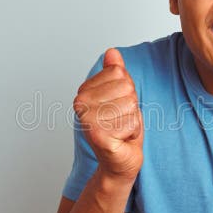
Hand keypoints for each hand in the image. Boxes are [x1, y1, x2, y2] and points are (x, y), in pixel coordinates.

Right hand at [73, 48, 143, 182]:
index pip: (119, 73)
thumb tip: (112, 52)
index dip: (127, 91)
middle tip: (120, 120)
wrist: (119, 161)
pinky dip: (132, 132)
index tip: (117, 105)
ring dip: (132, 120)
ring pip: (130, 105)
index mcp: (84, 91)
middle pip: (126, 88)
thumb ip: (115, 73)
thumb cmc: (120, 129)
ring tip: (121, 129)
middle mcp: (81, 103)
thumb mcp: (121, 95)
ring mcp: (87, 120)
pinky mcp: (98, 136)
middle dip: (131, 106)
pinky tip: (121, 139)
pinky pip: (131, 122)